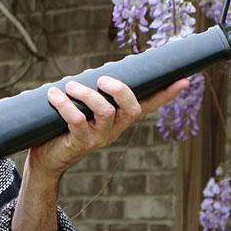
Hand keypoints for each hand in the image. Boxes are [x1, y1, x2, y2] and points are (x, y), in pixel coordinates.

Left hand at [26, 76, 190, 180]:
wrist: (46, 159)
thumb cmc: (63, 127)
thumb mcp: (82, 107)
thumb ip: (92, 92)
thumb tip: (98, 71)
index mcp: (120, 119)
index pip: (148, 105)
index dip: (165, 94)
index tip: (184, 80)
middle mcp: (114, 129)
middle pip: (132, 108)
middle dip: (120, 89)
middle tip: (101, 79)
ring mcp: (99, 137)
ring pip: (105, 112)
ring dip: (87, 94)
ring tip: (69, 86)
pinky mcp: (80, 143)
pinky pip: (77, 120)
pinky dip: (65, 105)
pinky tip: (54, 95)